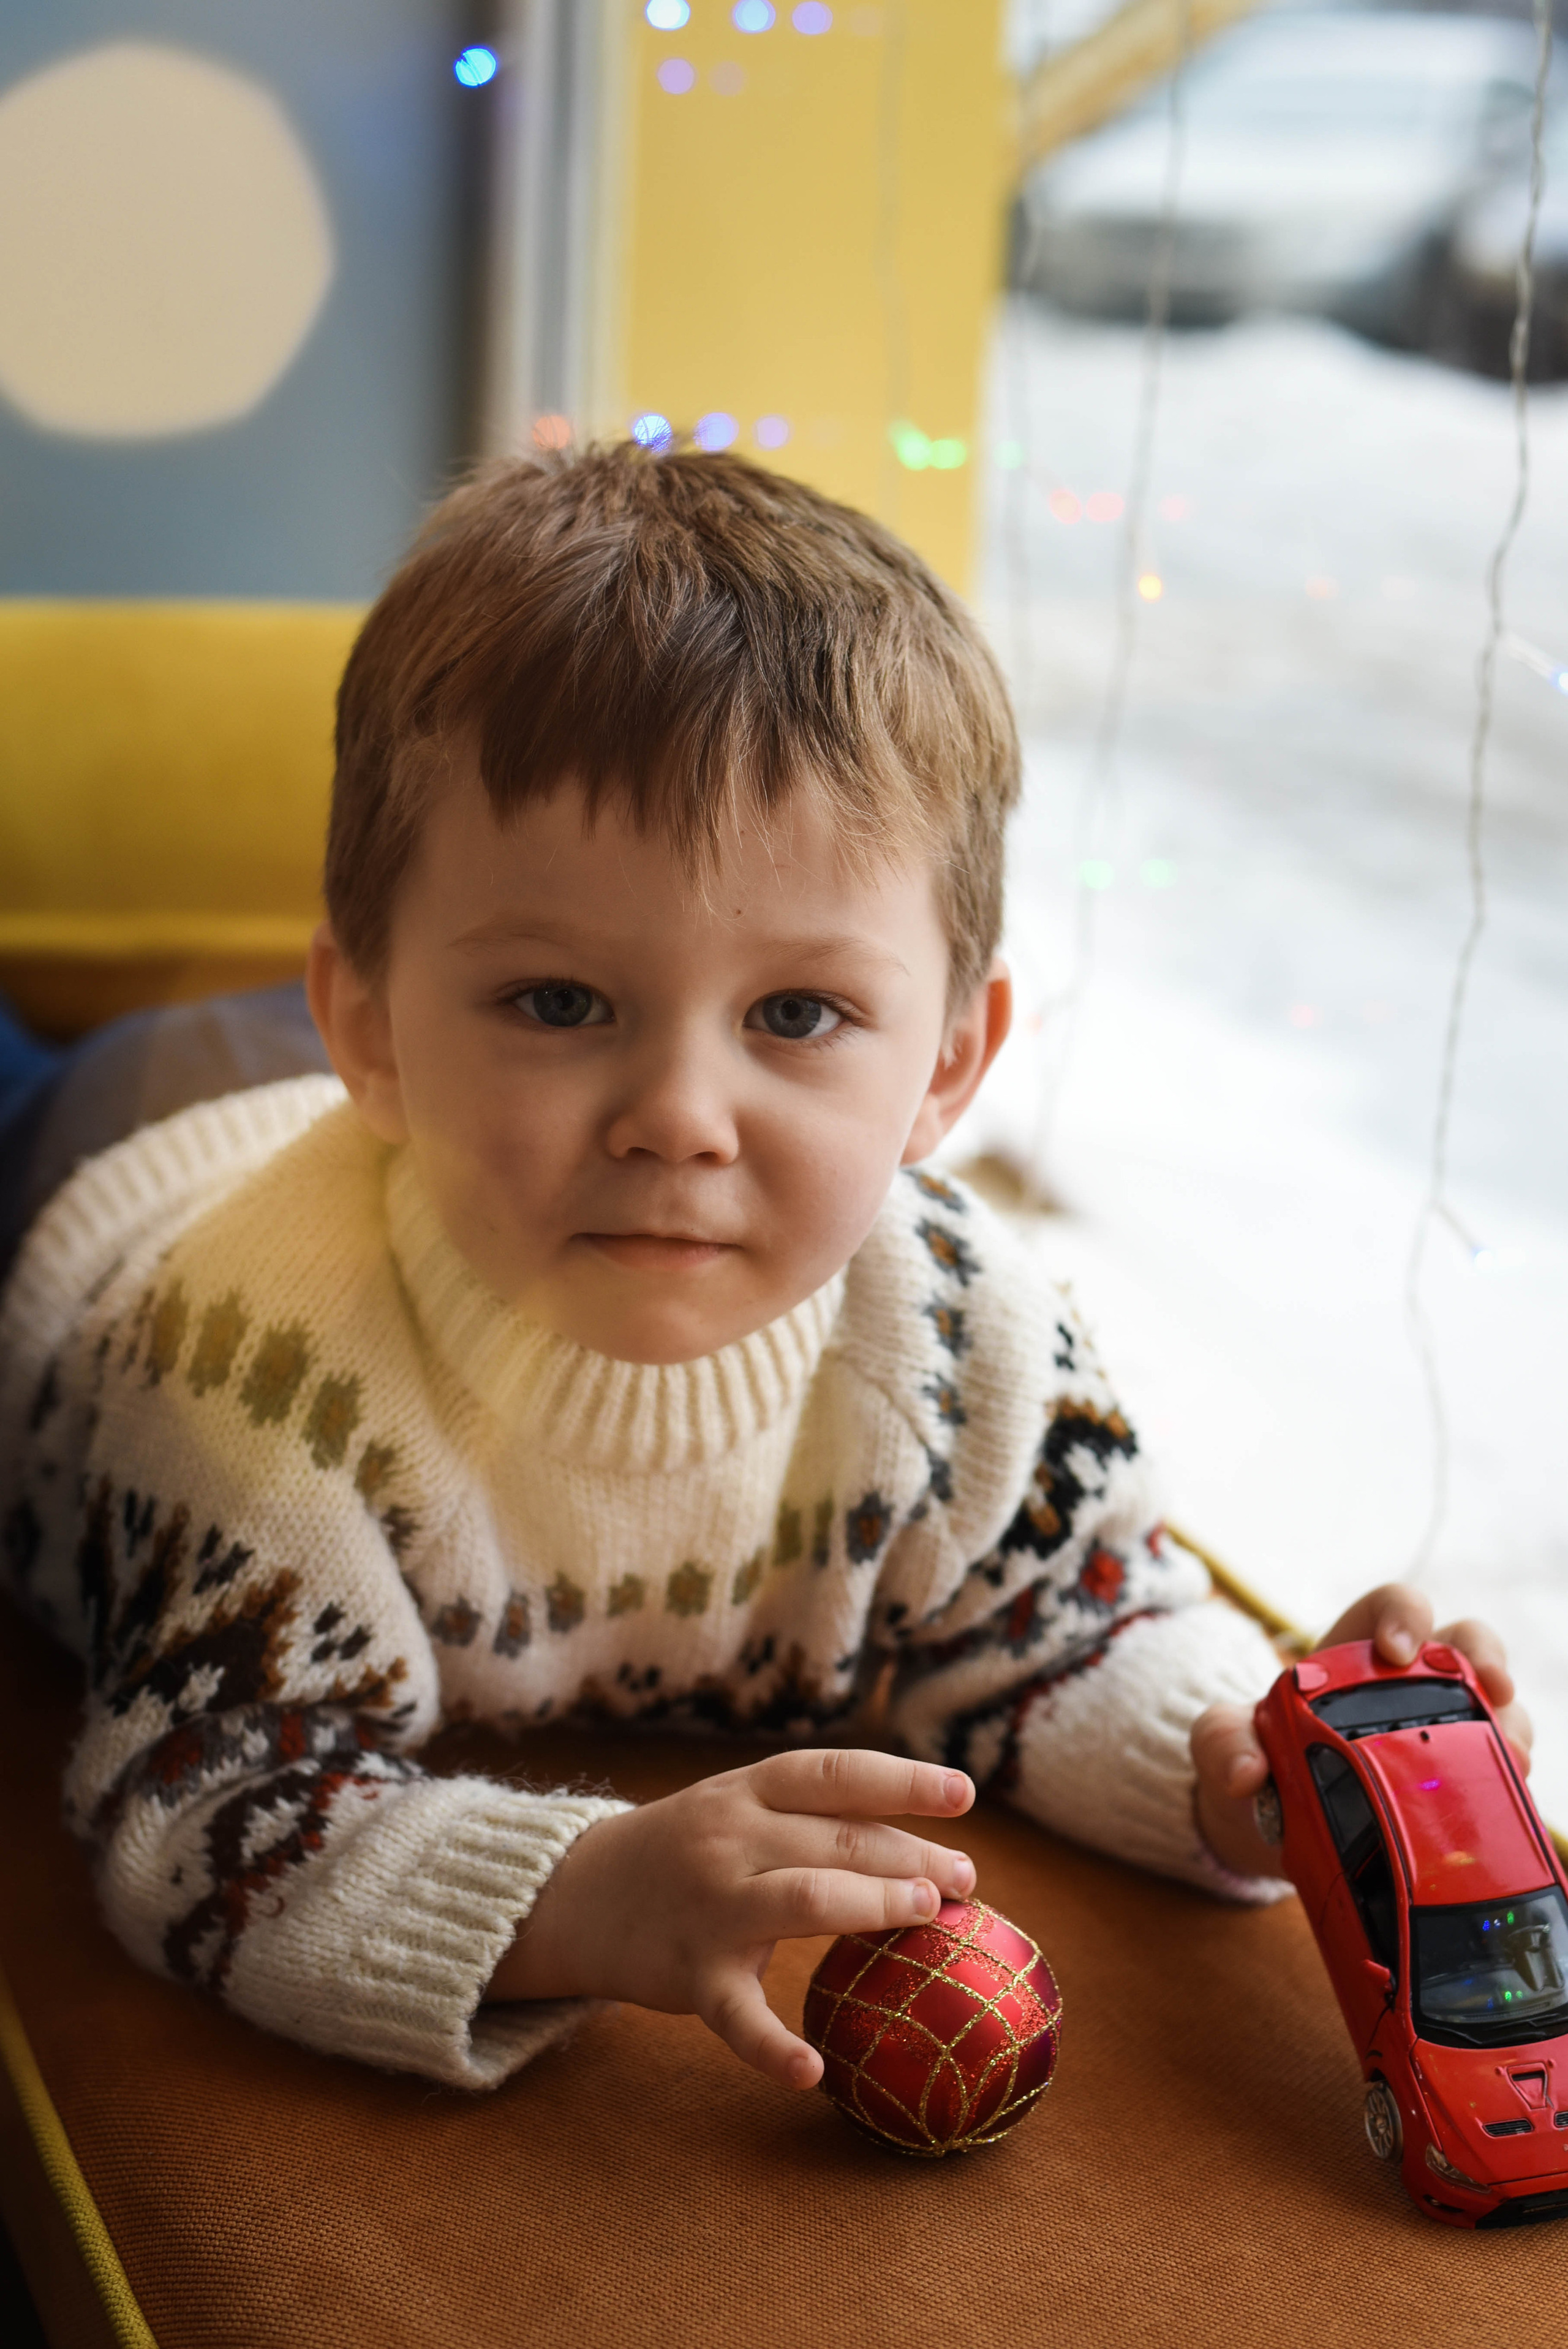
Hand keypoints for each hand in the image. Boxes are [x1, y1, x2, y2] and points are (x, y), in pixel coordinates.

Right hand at [484, 1749, 975, 2088]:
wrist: (577, 1893)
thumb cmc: (691, 1848)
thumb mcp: (741, 1809)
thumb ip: (815, 1822)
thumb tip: (927, 1853)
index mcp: (747, 1789)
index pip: (836, 1774)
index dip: (903, 1780)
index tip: (965, 1795)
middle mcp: (728, 1836)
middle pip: (835, 1839)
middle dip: (910, 1858)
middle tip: (963, 1882)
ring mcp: (707, 1906)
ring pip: (802, 1899)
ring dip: (870, 1906)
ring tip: (923, 1916)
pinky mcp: (688, 1974)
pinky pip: (736, 2015)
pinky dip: (772, 2047)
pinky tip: (813, 2071)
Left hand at [1190, 1583, 1534, 1880]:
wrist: (1271, 1821)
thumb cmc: (1255, 1758)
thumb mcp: (1222, 1744)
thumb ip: (1221, 1742)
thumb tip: (1245, 1773)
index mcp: (1354, 1655)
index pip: (1393, 1606)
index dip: (1405, 1614)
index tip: (1397, 1649)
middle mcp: (1407, 1683)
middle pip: (1465, 1642)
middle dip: (1484, 1654)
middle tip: (1491, 1687)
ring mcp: (1439, 1728)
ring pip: (1495, 1704)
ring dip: (1510, 1723)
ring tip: (1511, 1757)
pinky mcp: (1455, 1778)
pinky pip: (1497, 1765)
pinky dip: (1508, 1776)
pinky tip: (1509, 1796)